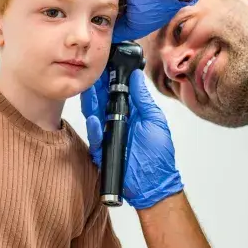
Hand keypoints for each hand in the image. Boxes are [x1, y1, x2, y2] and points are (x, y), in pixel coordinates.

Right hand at [80, 69, 183, 208]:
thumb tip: (137, 76)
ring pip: (94, 114)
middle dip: (96, 87)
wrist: (153, 183)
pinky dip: (94, 127)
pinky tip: (94, 118)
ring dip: (91, 102)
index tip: (105, 64)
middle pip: (102, 100)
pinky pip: (95, 136)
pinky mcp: (102, 149)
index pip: (117, 91)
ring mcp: (109, 134)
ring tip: (89, 90)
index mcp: (131, 112)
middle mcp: (118, 121)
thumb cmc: (158, 154)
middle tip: (91, 73)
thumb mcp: (155, 120)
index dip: (110, 78)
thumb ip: (143, 98)